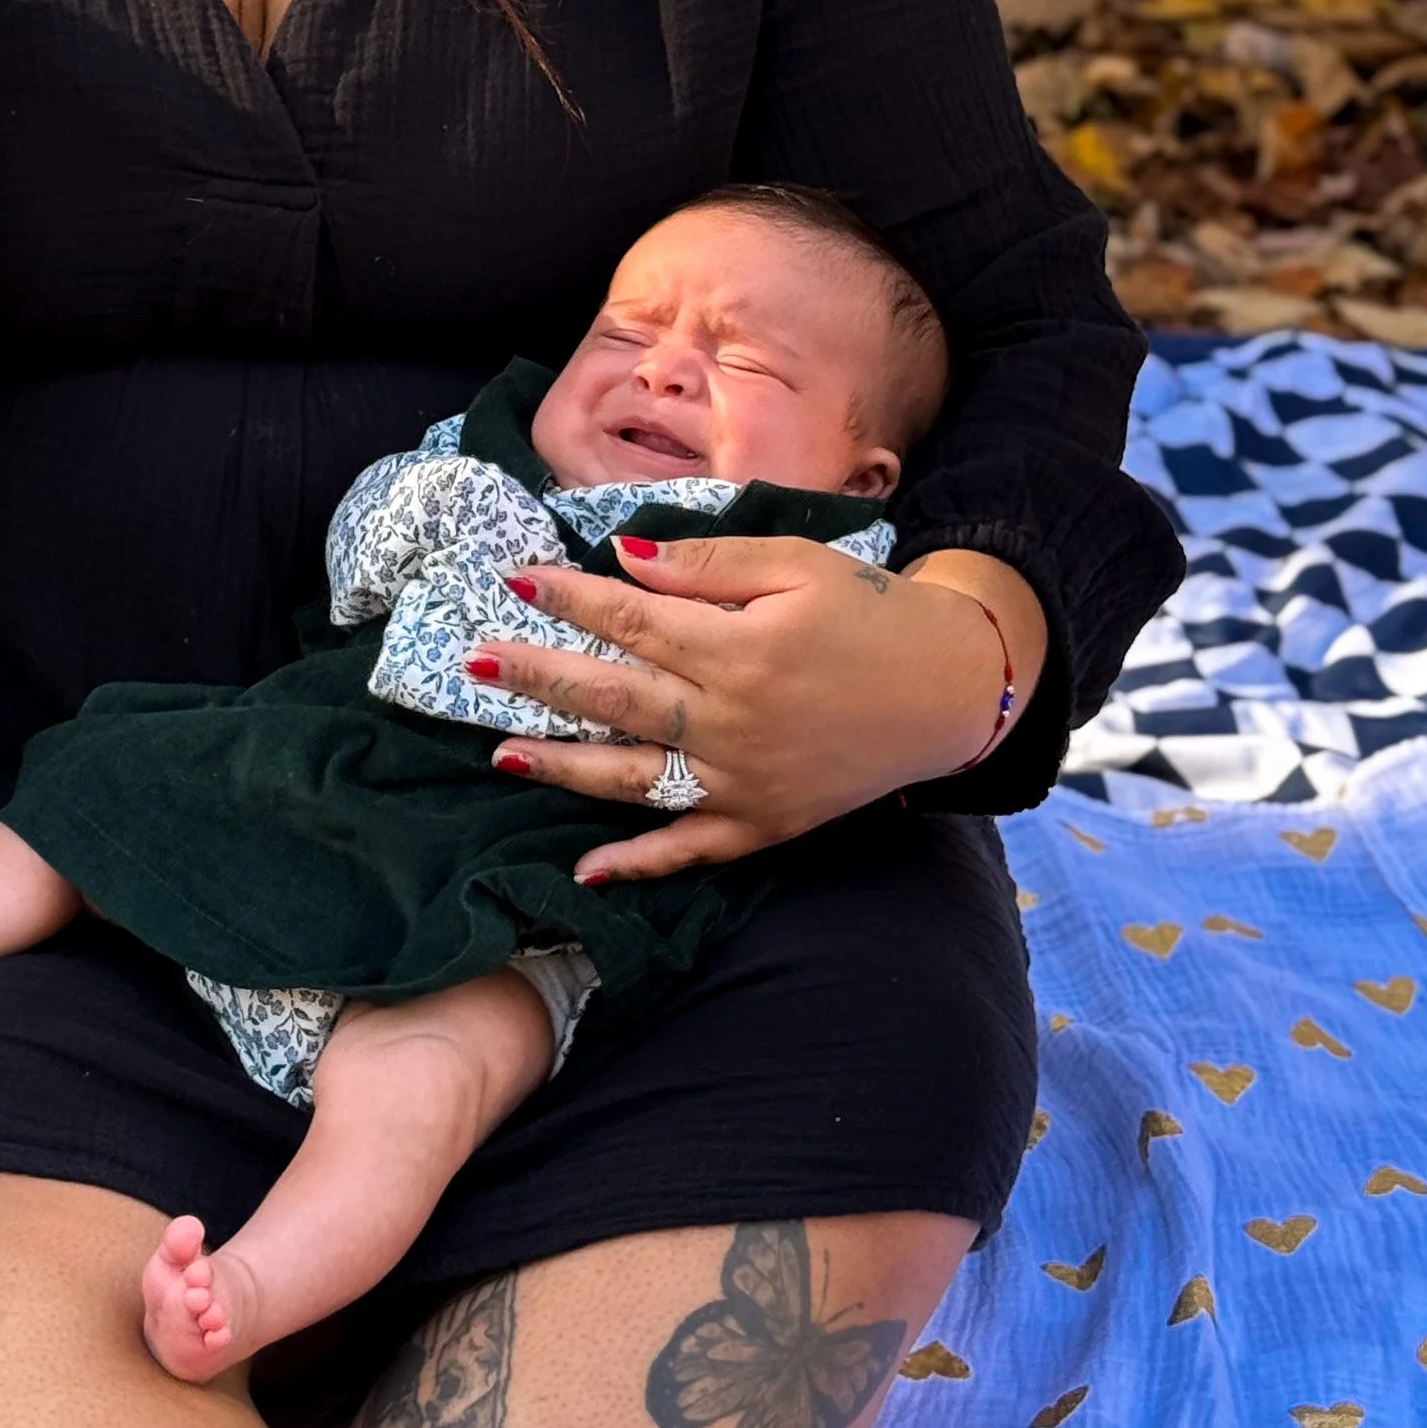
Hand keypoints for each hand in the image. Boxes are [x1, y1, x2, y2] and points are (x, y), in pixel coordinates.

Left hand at [471, 537, 1044, 879]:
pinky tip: (585, 870)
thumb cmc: (873, 614)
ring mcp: (743, 783)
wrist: (952, 691)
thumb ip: (710, 566)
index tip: (515, 580)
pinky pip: (690, 851)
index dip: (569, 598)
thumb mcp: (798, 565)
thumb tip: (624, 557)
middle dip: (537, 678)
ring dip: (561, 767)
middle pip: (612, 697)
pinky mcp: (764, 826)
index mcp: (737, 650)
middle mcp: (730, 722)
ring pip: (632, 777)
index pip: (630, 619)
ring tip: (497, 754)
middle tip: (474, 663)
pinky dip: (638, 866)